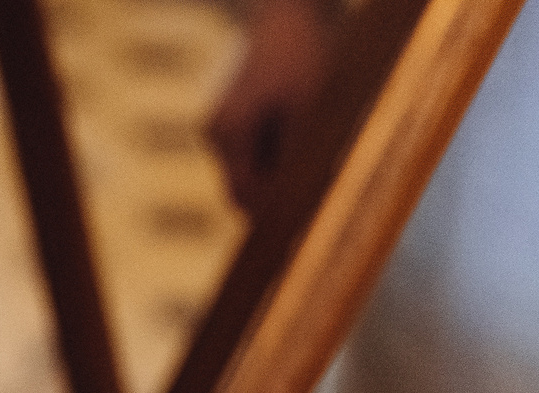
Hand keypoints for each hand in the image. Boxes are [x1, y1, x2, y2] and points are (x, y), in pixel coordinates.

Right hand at [208, 0, 334, 213]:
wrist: (292, 9)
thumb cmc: (308, 52)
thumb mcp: (313, 108)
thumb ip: (301, 159)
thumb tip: (301, 206)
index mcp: (229, 133)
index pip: (245, 198)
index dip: (275, 217)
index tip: (309, 224)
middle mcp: (217, 134)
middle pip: (244, 189)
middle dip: (279, 196)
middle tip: (321, 195)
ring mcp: (221, 128)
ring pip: (250, 173)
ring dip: (280, 176)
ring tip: (318, 156)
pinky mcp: (233, 120)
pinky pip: (253, 155)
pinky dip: (277, 157)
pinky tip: (305, 138)